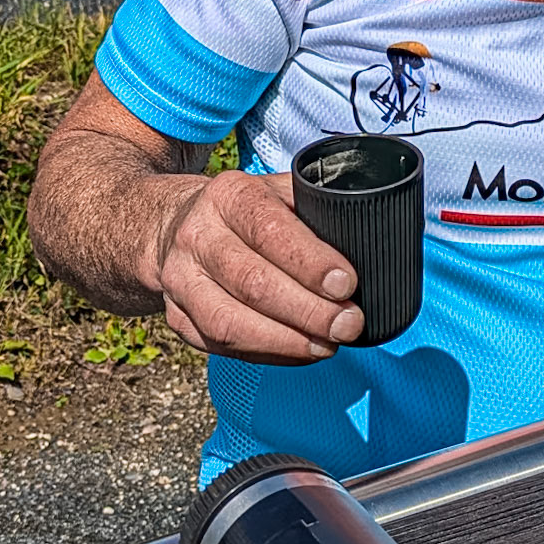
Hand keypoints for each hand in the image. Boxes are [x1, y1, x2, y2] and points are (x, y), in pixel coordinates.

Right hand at [147, 169, 363, 363]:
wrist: (176, 225)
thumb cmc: (248, 211)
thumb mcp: (277, 190)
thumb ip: (315, 207)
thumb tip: (367, 238)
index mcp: (229, 195)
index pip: (269, 230)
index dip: (310, 262)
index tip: (347, 284)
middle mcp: (197, 235)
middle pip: (253, 282)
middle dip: (308, 310)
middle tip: (349, 323)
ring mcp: (181, 279)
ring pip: (230, 322)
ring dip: (286, 340)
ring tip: (328, 345)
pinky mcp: (177, 316)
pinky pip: (221, 345)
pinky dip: (267, 354)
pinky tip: (301, 351)